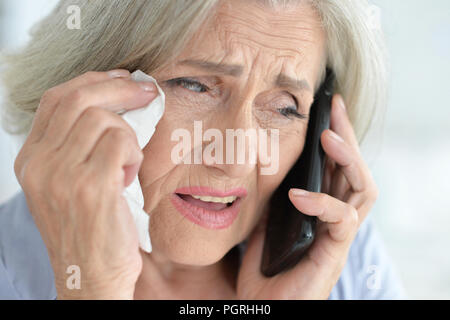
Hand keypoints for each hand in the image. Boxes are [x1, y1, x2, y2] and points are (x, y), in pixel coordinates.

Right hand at [14, 70, 158, 298]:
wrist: (92, 276)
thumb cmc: (90, 229)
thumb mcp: (69, 183)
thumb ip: (76, 146)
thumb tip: (111, 103)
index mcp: (31, 159)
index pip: (55, 99)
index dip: (92, 80)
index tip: (121, 78)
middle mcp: (39, 164)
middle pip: (79, 98)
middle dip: (120, 88)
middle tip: (146, 91)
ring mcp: (62, 175)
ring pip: (103, 119)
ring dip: (128, 135)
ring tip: (127, 164)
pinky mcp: (91, 187)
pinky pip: (120, 142)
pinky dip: (133, 153)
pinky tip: (129, 176)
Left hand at [237, 94, 378, 298]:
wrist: (265, 305)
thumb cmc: (265, 268)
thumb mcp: (265, 222)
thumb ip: (273, 197)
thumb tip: (264, 167)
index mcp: (321, 210)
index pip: (338, 167)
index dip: (337, 136)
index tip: (327, 107)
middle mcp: (336, 219)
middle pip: (356, 171)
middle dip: (348, 136)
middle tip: (334, 108)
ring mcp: (338, 236)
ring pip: (363, 191)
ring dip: (348, 160)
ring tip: (329, 138)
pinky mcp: (334, 253)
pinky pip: (342, 221)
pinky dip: (323, 203)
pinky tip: (299, 195)